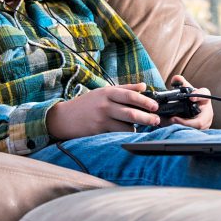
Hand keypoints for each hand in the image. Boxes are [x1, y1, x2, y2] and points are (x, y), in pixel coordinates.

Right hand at [45, 83, 160, 139]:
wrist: (63, 117)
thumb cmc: (86, 104)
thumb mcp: (103, 92)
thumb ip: (125, 88)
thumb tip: (144, 86)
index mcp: (108, 93)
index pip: (130, 95)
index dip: (145, 101)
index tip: (155, 106)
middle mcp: (105, 105)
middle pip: (130, 112)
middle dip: (147, 117)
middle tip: (156, 120)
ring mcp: (101, 119)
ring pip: (125, 125)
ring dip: (137, 127)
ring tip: (143, 127)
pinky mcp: (98, 131)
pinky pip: (117, 133)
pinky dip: (126, 133)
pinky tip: (129, 132)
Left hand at [164, 74, 213, 129]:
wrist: (195, 111)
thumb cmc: (192, 100)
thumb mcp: (187, 91)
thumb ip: (181, 83)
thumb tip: (176, 79)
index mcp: (205, 99)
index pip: (204, 95)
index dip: (198, 97)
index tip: (191, 98)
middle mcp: (207, 112)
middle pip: (200, 121)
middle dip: (185, 122)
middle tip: (173, 119)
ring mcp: (205, 123)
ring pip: (195, 129)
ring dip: (181, 127)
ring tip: (169, 123)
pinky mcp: (199, 131)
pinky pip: (192, 132)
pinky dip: (181, 130)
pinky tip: (171, 128)